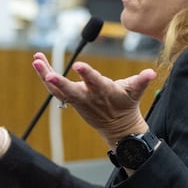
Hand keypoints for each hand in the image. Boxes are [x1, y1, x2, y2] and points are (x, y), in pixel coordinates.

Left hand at [32, 53, 156, 148]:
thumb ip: (141, 81)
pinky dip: (45, 78)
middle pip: (70, 91)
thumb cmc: (126, 104)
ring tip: (36, 59)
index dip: (86, 74)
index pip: (94, 81)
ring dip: (45, 75)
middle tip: (47, 73)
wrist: (118, 128)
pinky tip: (39, 63)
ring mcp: (77, 100)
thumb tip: (151, 73)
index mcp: (104, 91)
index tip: (78, 65)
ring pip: (58, 90)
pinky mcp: (71, 100)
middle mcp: (88, 97)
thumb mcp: (135, 92)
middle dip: (58, 82)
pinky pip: (55, 91)